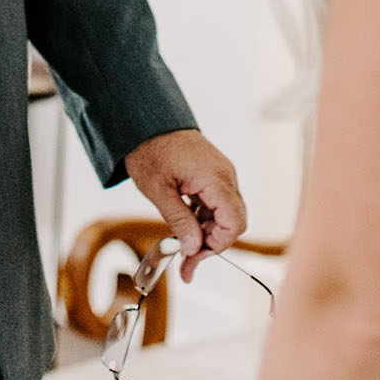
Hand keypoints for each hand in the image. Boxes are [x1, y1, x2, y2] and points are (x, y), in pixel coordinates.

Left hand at [125, 128, 245, 280]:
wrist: (146, 121)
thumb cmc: (149, 149)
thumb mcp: (158, 190)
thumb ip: (179, 220)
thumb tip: (194, 248)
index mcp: (214, 178)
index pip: (234, 222)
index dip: (217, 244)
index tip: (194, 257)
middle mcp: (224, 175)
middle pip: (233, 221)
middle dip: (212, 243)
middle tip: (187, 259)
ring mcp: (220, 173)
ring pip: (225, 214)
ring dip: (207, 232)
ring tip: (182, 245)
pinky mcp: (212, 173)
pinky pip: (217, 202)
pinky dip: (204, 217)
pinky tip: (186, 225)